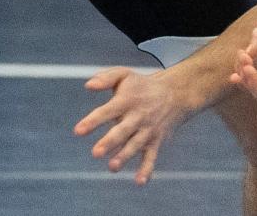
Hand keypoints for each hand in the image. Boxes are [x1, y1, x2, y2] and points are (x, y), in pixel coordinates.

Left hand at [74, 68, 193, 184]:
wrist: (177, 93)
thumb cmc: (142, 86)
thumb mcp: (125, 75)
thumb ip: (106, 78)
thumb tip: (88, 85)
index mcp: (127, 101)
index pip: (108, 110)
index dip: (93, 121)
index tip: (78, 131)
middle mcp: (138, 116)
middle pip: (123, 130)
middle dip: (110, 142)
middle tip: (96, 153)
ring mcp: (148, 130)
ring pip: (136, 145)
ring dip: (125, 156)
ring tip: (112, 167)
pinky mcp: (156, 141)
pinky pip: (151, 156)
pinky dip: (147, 169)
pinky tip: (139, 181)